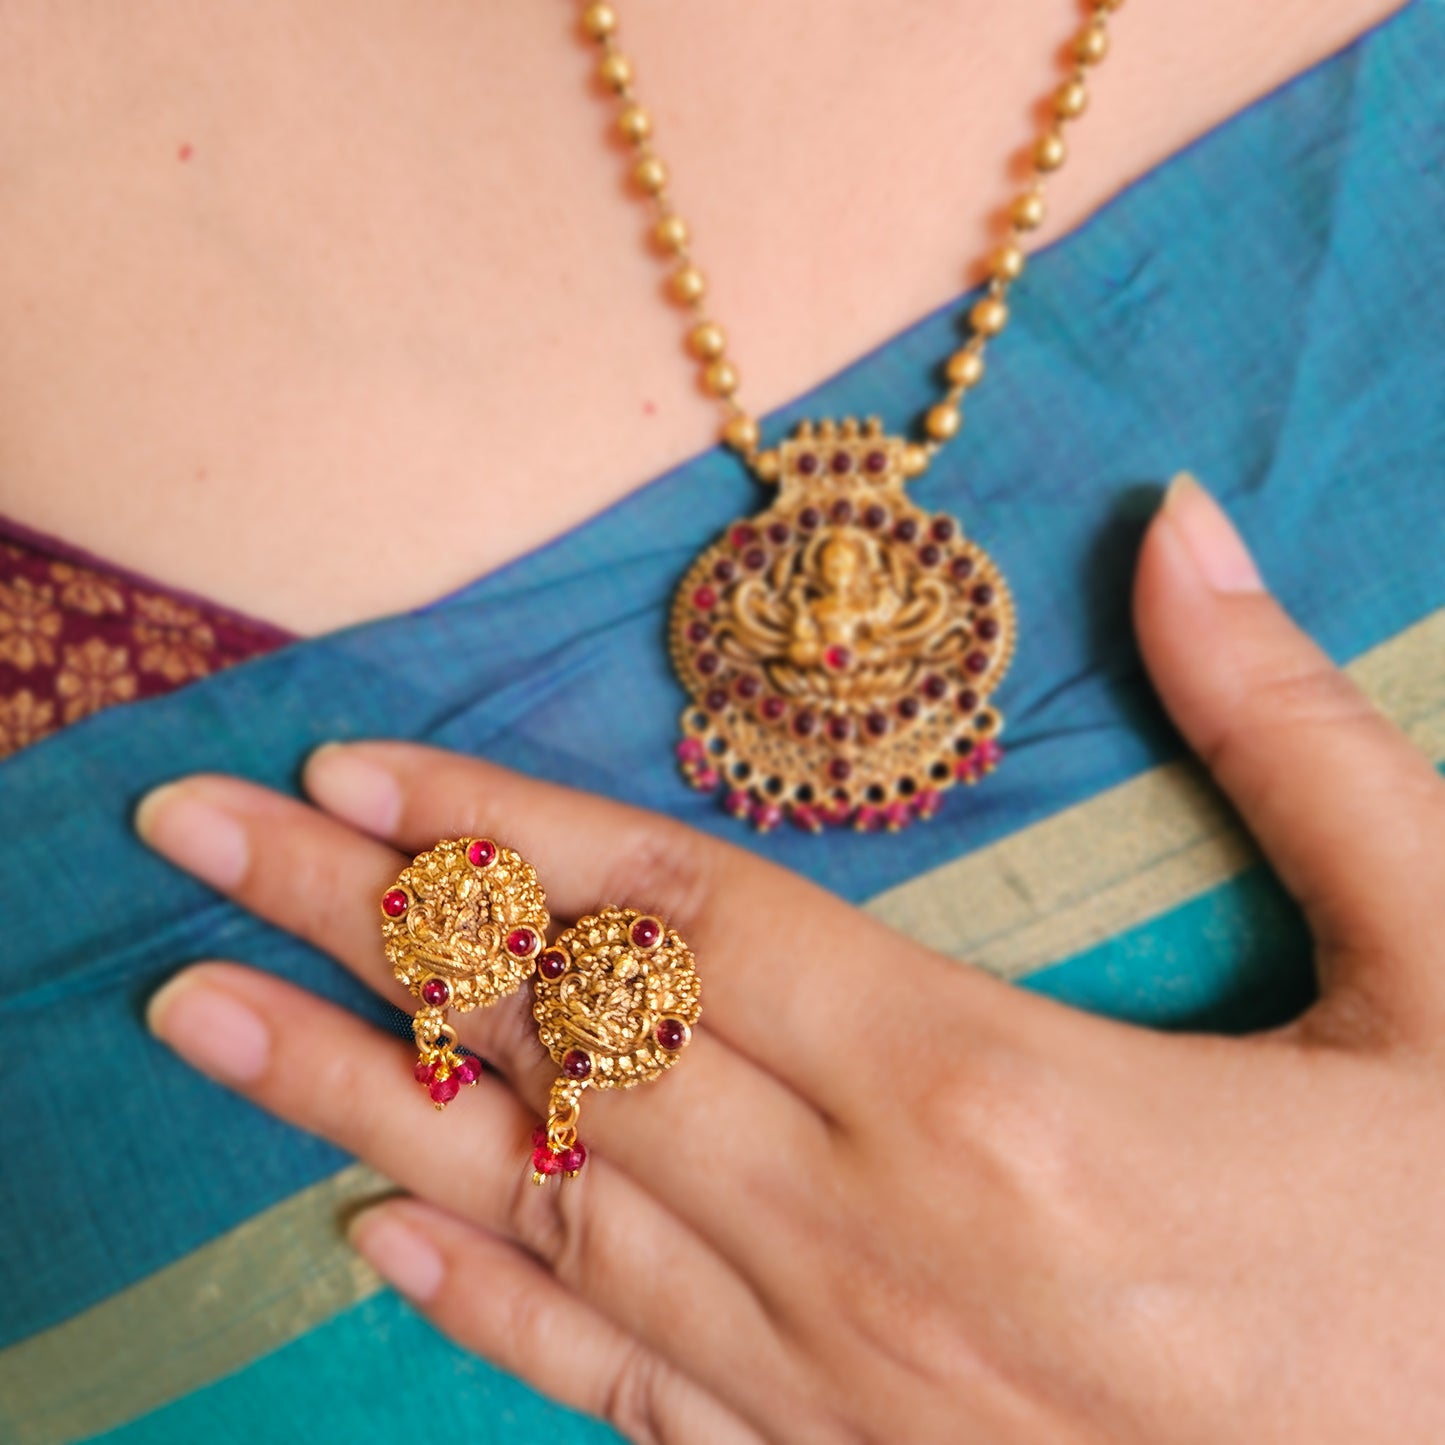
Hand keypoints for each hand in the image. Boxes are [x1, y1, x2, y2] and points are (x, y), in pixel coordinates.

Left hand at [139, 479, 1444, 1444]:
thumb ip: (1294, 746)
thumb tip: (1184, 529)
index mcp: (1000, 1098)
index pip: (685, 917)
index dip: (509, 829)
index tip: (351, 769)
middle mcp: (871, 1239)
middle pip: (562, 1042)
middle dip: (361, 925)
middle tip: (185, 845)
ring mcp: (835, 1387)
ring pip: (536, 1207)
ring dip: (351, 1095)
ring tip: (195, 1015)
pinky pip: (616, 1382)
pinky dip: (481, 1302)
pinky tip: (368, 1236)